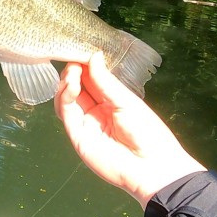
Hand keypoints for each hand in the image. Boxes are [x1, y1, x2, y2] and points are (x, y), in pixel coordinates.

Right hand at [56, 52, 205, 208]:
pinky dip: (65, 97)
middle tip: (74, 59)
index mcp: (111, 100)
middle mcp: (95, 110)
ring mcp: (84, 123)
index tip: (80, 49)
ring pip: (65, 99)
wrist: (151, 167)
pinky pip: (65, 113)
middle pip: (76, 87)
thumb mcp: (127, 102)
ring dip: (66, 82)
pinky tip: (72, 85)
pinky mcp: (77, 136)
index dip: (84, 65)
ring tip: (73, 72)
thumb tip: (93, 56)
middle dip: (72, 71)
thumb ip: (106, 81)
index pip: (91, 78)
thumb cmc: (147, 132)